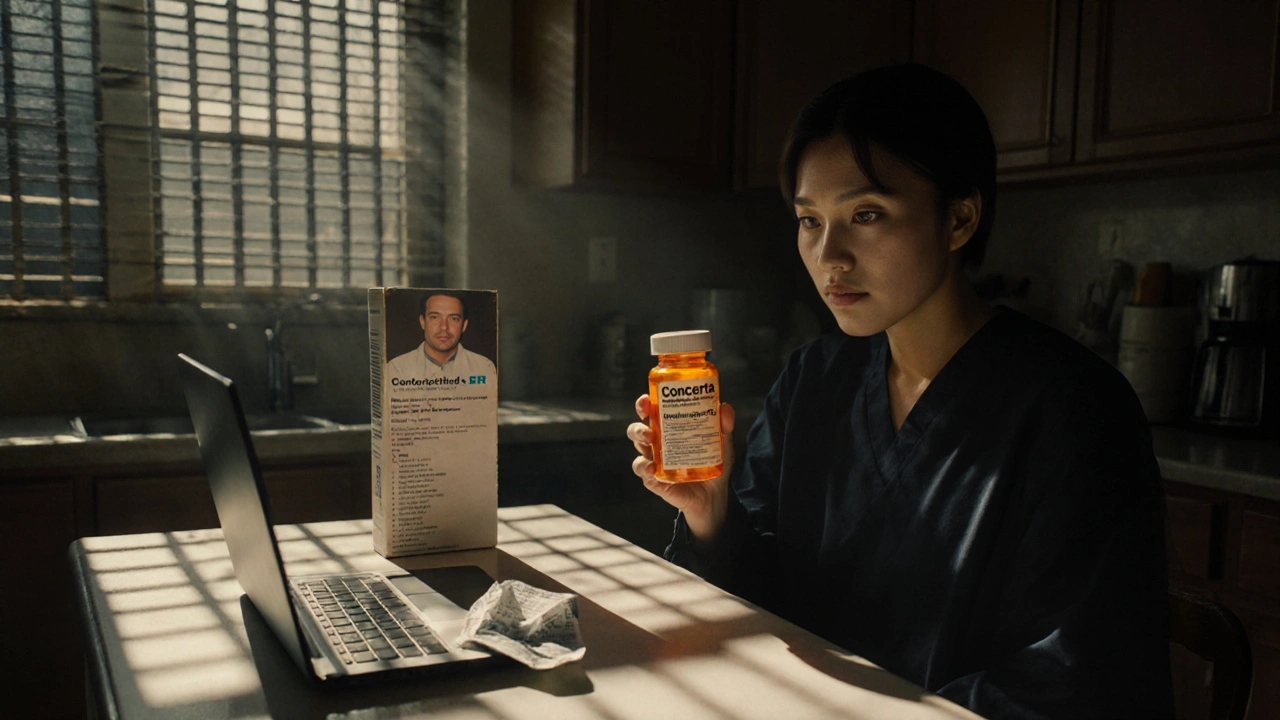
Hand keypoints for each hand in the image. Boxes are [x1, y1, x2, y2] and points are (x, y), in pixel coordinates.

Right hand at [627, 394, 735, 545]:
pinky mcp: (655, 480)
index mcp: (669, 429)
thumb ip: (724, 427)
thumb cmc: (714, 464)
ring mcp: (654, 461)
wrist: (714, 495)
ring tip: (650, 445)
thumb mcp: (722, 444)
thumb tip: (725, 408)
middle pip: (637, 430)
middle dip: (639, 427)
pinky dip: (645, 470)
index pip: (652, 413)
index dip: (644, 405)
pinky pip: (644, 473)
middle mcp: (658, 443)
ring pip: (638, 450)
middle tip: (649, 429)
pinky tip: (652, 470)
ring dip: (640, 444)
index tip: (646, 400)